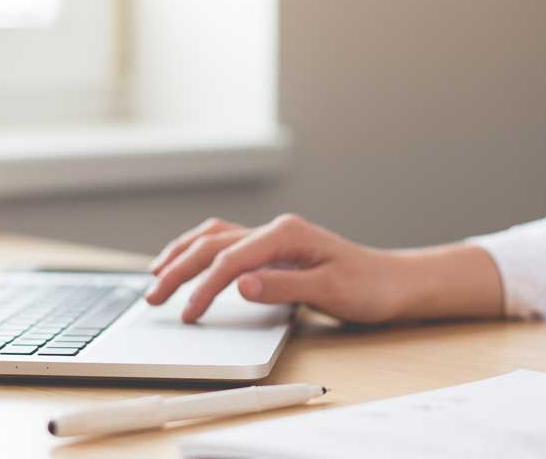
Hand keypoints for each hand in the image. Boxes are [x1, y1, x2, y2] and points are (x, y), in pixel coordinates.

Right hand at [144, 214, 398, 322]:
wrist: (393, 283)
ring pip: (213, 238)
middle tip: (153, 298)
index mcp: (286, 234)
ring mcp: (272, 237)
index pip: (230, 260)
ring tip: (155, 275)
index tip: (187, 315)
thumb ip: (283, 287)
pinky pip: (225, 243)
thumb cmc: (368, 287)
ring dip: (182, 254)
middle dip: (178, 269)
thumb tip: (240, 284)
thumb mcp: (330, 291)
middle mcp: (275, 230)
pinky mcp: (273, 250)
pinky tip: (187, 262)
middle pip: (212, 244)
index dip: (203, 288)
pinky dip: (199, 252)